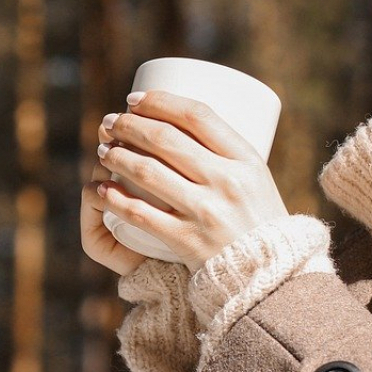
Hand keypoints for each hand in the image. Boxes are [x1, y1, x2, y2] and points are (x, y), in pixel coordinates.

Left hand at [91, 90, 289, 271]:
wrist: (268, 272)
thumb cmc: (257, 217)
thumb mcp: (255, 176)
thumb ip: (224, 151)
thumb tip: (174, 116)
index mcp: (246, 159)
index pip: (197, 115)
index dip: (160, 101)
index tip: (135, 99)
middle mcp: (227, 181)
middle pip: (165, 139)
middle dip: (128, 125)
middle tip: (110, 122)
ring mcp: (206, 212)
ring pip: (148, 172)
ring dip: (117, 156)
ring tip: (103, 150)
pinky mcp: (188, 241)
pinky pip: (141, 215)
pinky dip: (116, 199)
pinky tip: (102, 190)